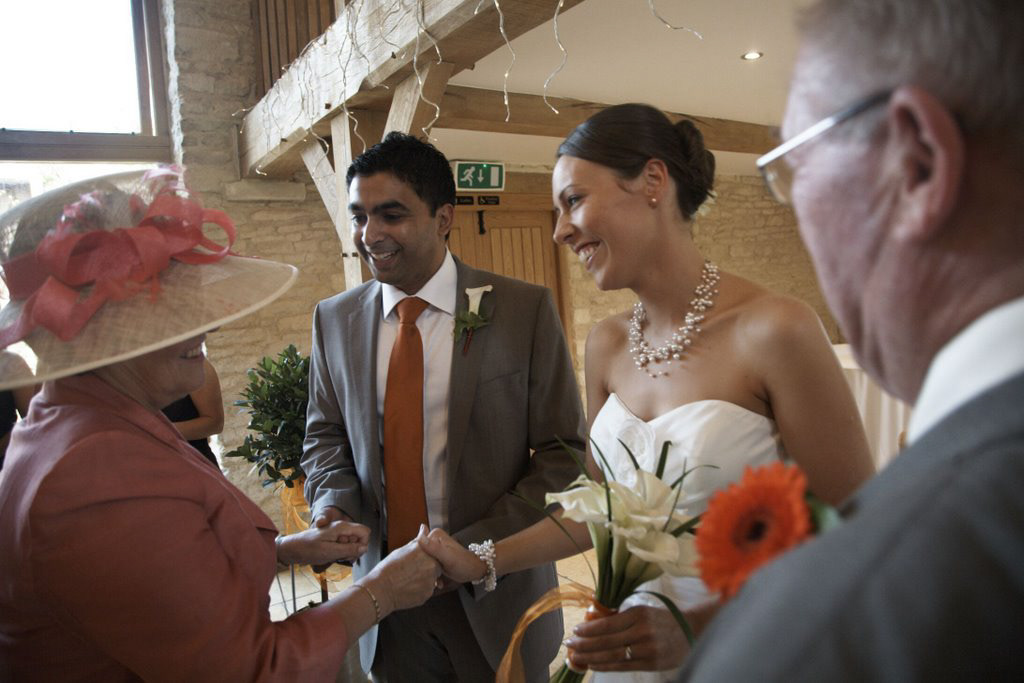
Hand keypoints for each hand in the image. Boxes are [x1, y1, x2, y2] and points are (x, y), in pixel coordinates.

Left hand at [277, 521, 369, 565]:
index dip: (362, 544)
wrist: (293, 549)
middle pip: (360, 538)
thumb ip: (349, 549)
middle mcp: (341, 528)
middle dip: (354, 550)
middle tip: (341, 556)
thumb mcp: (330, 551)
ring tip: (335, 556)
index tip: (352, 553)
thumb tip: (364, 548)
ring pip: (353, 544)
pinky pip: (345, 547)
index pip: (365, 532)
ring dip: (348, 553)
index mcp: (342, 527)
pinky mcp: (334, 541)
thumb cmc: (309, 549)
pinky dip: (342, 553)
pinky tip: (333, 557)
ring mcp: (338, 534)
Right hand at [364, 525, 440, 614]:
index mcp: (425, 551)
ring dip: (425, 577)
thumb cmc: (388, 569)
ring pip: (433, 577)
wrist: (381, 590)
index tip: (418, 559)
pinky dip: (421, 588)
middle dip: (427, 566)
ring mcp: (431, 580)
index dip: (427, 554)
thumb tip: (424, 528)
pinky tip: (410, 586)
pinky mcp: (428, 593)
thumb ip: (418, 540)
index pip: (435, 550)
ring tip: (409, 578)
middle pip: (436, 564)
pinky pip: (428, 588)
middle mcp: (431, 564)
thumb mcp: (402, 550)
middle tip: (412, 569)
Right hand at [417, 528, 486, 583]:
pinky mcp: (436, 560)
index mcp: (435, 535)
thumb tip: (419, 538)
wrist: (474, 571)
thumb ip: (434, 548)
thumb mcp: (448, 557)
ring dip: (428, 573)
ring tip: (436, 580)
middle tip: (430, 577)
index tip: (421, 568)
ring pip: (423, 563)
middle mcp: (433, 540)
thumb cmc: (464, 563)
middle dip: (423, 567)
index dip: (417, 558)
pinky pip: (428, 567)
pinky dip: (432, 576)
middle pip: (419, 555)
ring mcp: (434, 550)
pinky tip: (438, 582)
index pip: (417, 545)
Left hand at [565, 605, 691, 672]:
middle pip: (606, 641)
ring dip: (590, 657)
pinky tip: (592, 664)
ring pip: (612, 656)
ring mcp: (647, 650)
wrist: (689, 631)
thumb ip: (621, 618)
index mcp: (638, 614)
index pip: (607, 624)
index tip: (575, 630)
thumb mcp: (642, 611)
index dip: (588, 629)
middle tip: (569, 644)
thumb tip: (592, 625)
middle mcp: (642, 632)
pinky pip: (622, 666)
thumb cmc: (660, 619)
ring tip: (576, 656)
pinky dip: (604, 666)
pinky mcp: (650, 664)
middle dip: (584, 644)